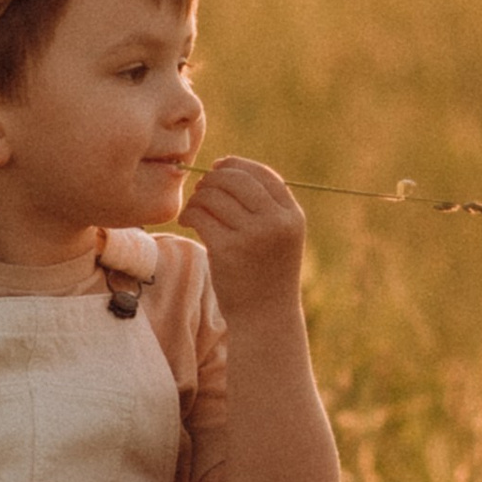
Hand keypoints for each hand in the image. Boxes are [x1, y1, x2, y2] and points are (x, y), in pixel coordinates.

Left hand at [183, 157, 306, 319]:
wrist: (266, 316)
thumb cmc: (268, 273)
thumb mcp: (280, 235)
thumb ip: (265, 204)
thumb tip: (226, 167)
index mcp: (292, 215)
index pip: (262, 174)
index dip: (236, 165)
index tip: (219, 168)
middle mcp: (276, 222)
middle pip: (236, 179)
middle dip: (213, 179)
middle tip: (202, 191)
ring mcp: (252, 236)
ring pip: (214, 195)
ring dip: (198, 198)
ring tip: (195, 211)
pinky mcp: (227, 250)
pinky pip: (200, 215)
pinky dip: (190, 214)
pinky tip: (189, 222)